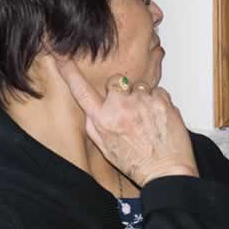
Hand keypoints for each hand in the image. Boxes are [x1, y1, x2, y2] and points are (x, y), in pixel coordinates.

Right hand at [55, 58, 197, 186]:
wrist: (166, 171)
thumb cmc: (136, 163)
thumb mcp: (105, 147)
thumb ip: (94, 124)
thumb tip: (91, 107)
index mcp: (102, 119)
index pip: (81, 90)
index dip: (70, 72)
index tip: (62, 57)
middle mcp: (121, 107)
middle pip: (116, 81)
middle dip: (122, 90)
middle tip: (131, 110)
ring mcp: (142, 102)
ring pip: (139, 86)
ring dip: (143, 98)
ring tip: (147, 120)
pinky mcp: (162, 101)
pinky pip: (158, 91)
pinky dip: (158, 102)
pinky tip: (158, 119)